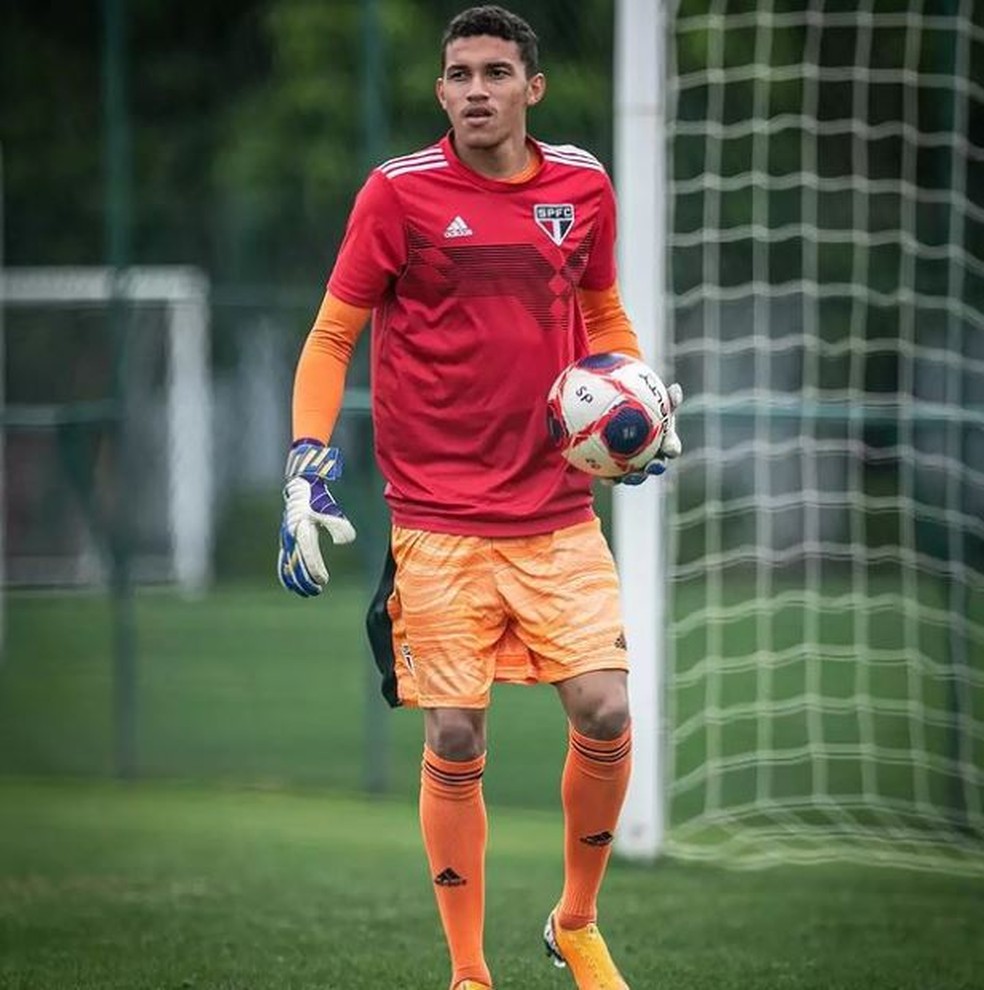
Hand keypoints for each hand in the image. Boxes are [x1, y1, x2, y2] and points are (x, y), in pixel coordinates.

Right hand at [277, 439, 355, 596]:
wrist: (301, 487)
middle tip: (316, 591)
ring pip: (287, 566)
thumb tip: (346, 541)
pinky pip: (282, 561)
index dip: (315, 571)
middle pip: (296, 565)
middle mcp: (292, 537)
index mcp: (303, 531)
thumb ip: (338, 526)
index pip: (309, 556)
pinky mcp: (285, 540)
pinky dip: (286, 574)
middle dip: (305, 581)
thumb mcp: (330, 511)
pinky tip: (291, 584)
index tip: (324, 580)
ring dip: (295, 581)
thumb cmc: (319, 500)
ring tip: (306, 592)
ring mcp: (286, 539)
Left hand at [615, 381, 683, 485]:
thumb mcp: (646, 395)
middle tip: (651, 466)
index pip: (671, 446)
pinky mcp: (619, 470)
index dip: (671, 449)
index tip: (669, 449)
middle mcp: (653, 454)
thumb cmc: (635, 402)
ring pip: (637, 475)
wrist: (613, 411)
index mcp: (662, 440)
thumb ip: (660, 395)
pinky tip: (604, 479)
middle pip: (657, 464)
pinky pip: (616, 477)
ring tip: (626, 477)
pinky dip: (611, 479)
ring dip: (634, 478)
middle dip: (656, 467)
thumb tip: (677, 389)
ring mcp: (636, 464)